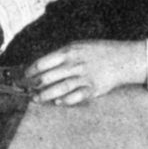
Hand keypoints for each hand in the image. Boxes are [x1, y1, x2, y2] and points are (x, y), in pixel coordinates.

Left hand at [24, 40, 146, 105]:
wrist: (122, 58)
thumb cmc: (97, 51)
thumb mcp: (78, 46)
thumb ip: (61, 55)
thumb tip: (42, 65)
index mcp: (69, 52)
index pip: (43, 63)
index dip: (31, 71)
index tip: (25, 76)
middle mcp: (74, 64)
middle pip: (48, 77)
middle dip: (34, 85)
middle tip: (26, 90)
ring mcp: (83, 77)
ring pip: (59, 88)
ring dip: (45, 95)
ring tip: (36, 99)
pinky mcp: (92, 89)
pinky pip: (75, 97)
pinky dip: (65, 100)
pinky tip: (58, 102)